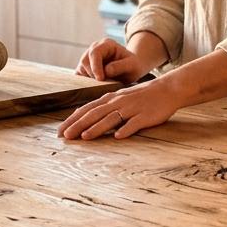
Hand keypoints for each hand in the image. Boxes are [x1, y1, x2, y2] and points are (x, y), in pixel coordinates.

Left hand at [57, 77, 184, 139]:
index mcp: (110, 98)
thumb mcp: (120, 98)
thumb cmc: (142, 96)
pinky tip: (118, 136)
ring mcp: (131, 109)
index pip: (87, 109)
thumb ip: (105, 107)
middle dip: (78, 125)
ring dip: (97, 128)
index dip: (73, 119)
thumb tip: (87, 118)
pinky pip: (134, 123)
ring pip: (111, 118)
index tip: (60, 130)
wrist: (166, 89)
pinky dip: (126, 129)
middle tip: (65, 136)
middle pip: (95, 114)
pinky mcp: (144, 116)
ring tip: (84, 137)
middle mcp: (118, 102)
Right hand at [74, 38, 151, 84]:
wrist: (130, 70)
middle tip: (102, 84)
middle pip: (85, 60)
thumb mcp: (133, 65)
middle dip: (92, 74)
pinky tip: (94, 88)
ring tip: (102, 86)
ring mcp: (89, 58)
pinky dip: (84, 83)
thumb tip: (106, 71)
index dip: (96, 66)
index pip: (95, 52)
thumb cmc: (133, 66)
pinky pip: (79, 76)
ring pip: (81, 68)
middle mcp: (95, 49)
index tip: (101, 79)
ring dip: (89, 79)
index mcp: (106, 44)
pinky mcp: (85, 68)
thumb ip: (121, 66)